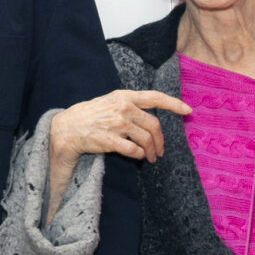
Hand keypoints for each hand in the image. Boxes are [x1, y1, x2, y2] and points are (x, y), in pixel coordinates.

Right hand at [49, 89, 190, 165]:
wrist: (67, 128)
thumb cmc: (91, 116)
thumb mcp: (111, 102)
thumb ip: (131, 106)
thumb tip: (152, 119)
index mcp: (124, 96)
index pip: (155, 97)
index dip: (174, 104)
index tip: (188, 111)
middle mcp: (122, 107)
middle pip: (153, 125)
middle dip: (160, 141)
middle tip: (160, 152)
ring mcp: (116, 123)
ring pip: (146, 139)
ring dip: (152, 151)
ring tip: (151, 158)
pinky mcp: (109, 139)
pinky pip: (133, 150)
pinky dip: (139, 155)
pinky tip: (138, 157)